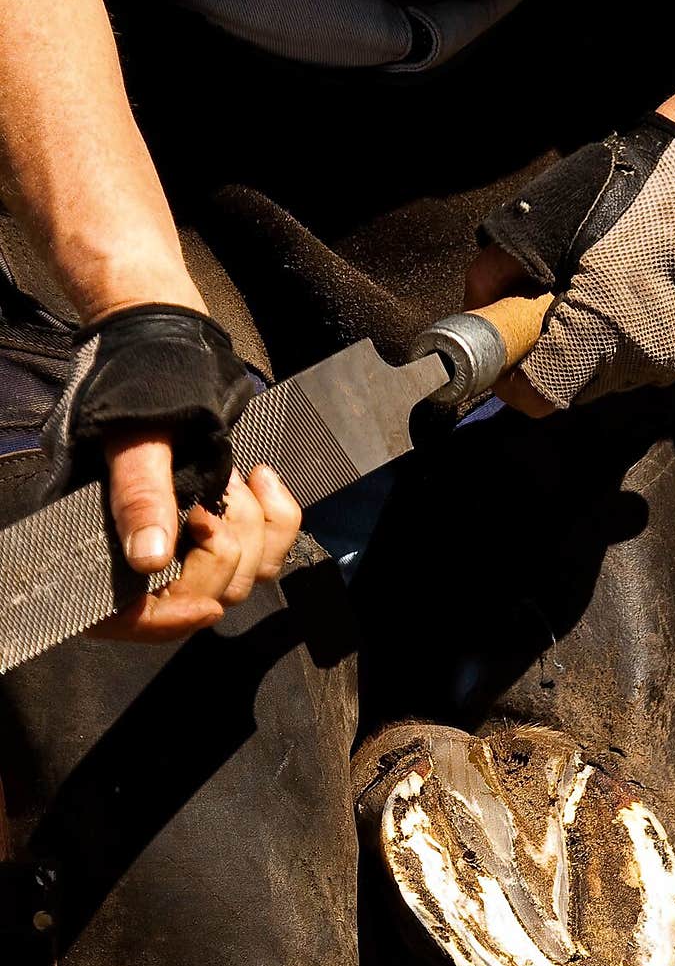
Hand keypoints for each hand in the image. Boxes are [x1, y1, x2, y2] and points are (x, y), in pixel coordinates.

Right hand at [41, 301, 300, 642]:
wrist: (167, 344)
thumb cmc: (137, 386)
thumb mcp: (136, 437)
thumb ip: (140, 495)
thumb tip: (147, 560)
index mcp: (103, 541)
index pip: (127, 618)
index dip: (165, 622)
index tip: (204, 604)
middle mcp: (148, 550)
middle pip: (199, 596)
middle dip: (221, 550)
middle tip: (212, 497)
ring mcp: (192, 540)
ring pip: (242, 576)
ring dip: (252, 528)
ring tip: (238, 476)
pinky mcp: (230, 525)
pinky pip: (272, 550)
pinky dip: (281, 519)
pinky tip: (264, 477)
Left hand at [474, 116, 674, 411]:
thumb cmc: (624, 185)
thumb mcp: (542, 220)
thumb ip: (496, 273)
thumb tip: (478, 313)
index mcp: (603, 327)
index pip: (539, 394)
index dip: (514, 379)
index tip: (508, 355)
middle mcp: (645, 358)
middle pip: (575, 386)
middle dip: (557, 354)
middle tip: (557, 308)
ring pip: (612, 377)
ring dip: (597, 348)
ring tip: (605, 294)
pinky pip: (648, 364)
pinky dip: (633, 341)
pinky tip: (641, 298)